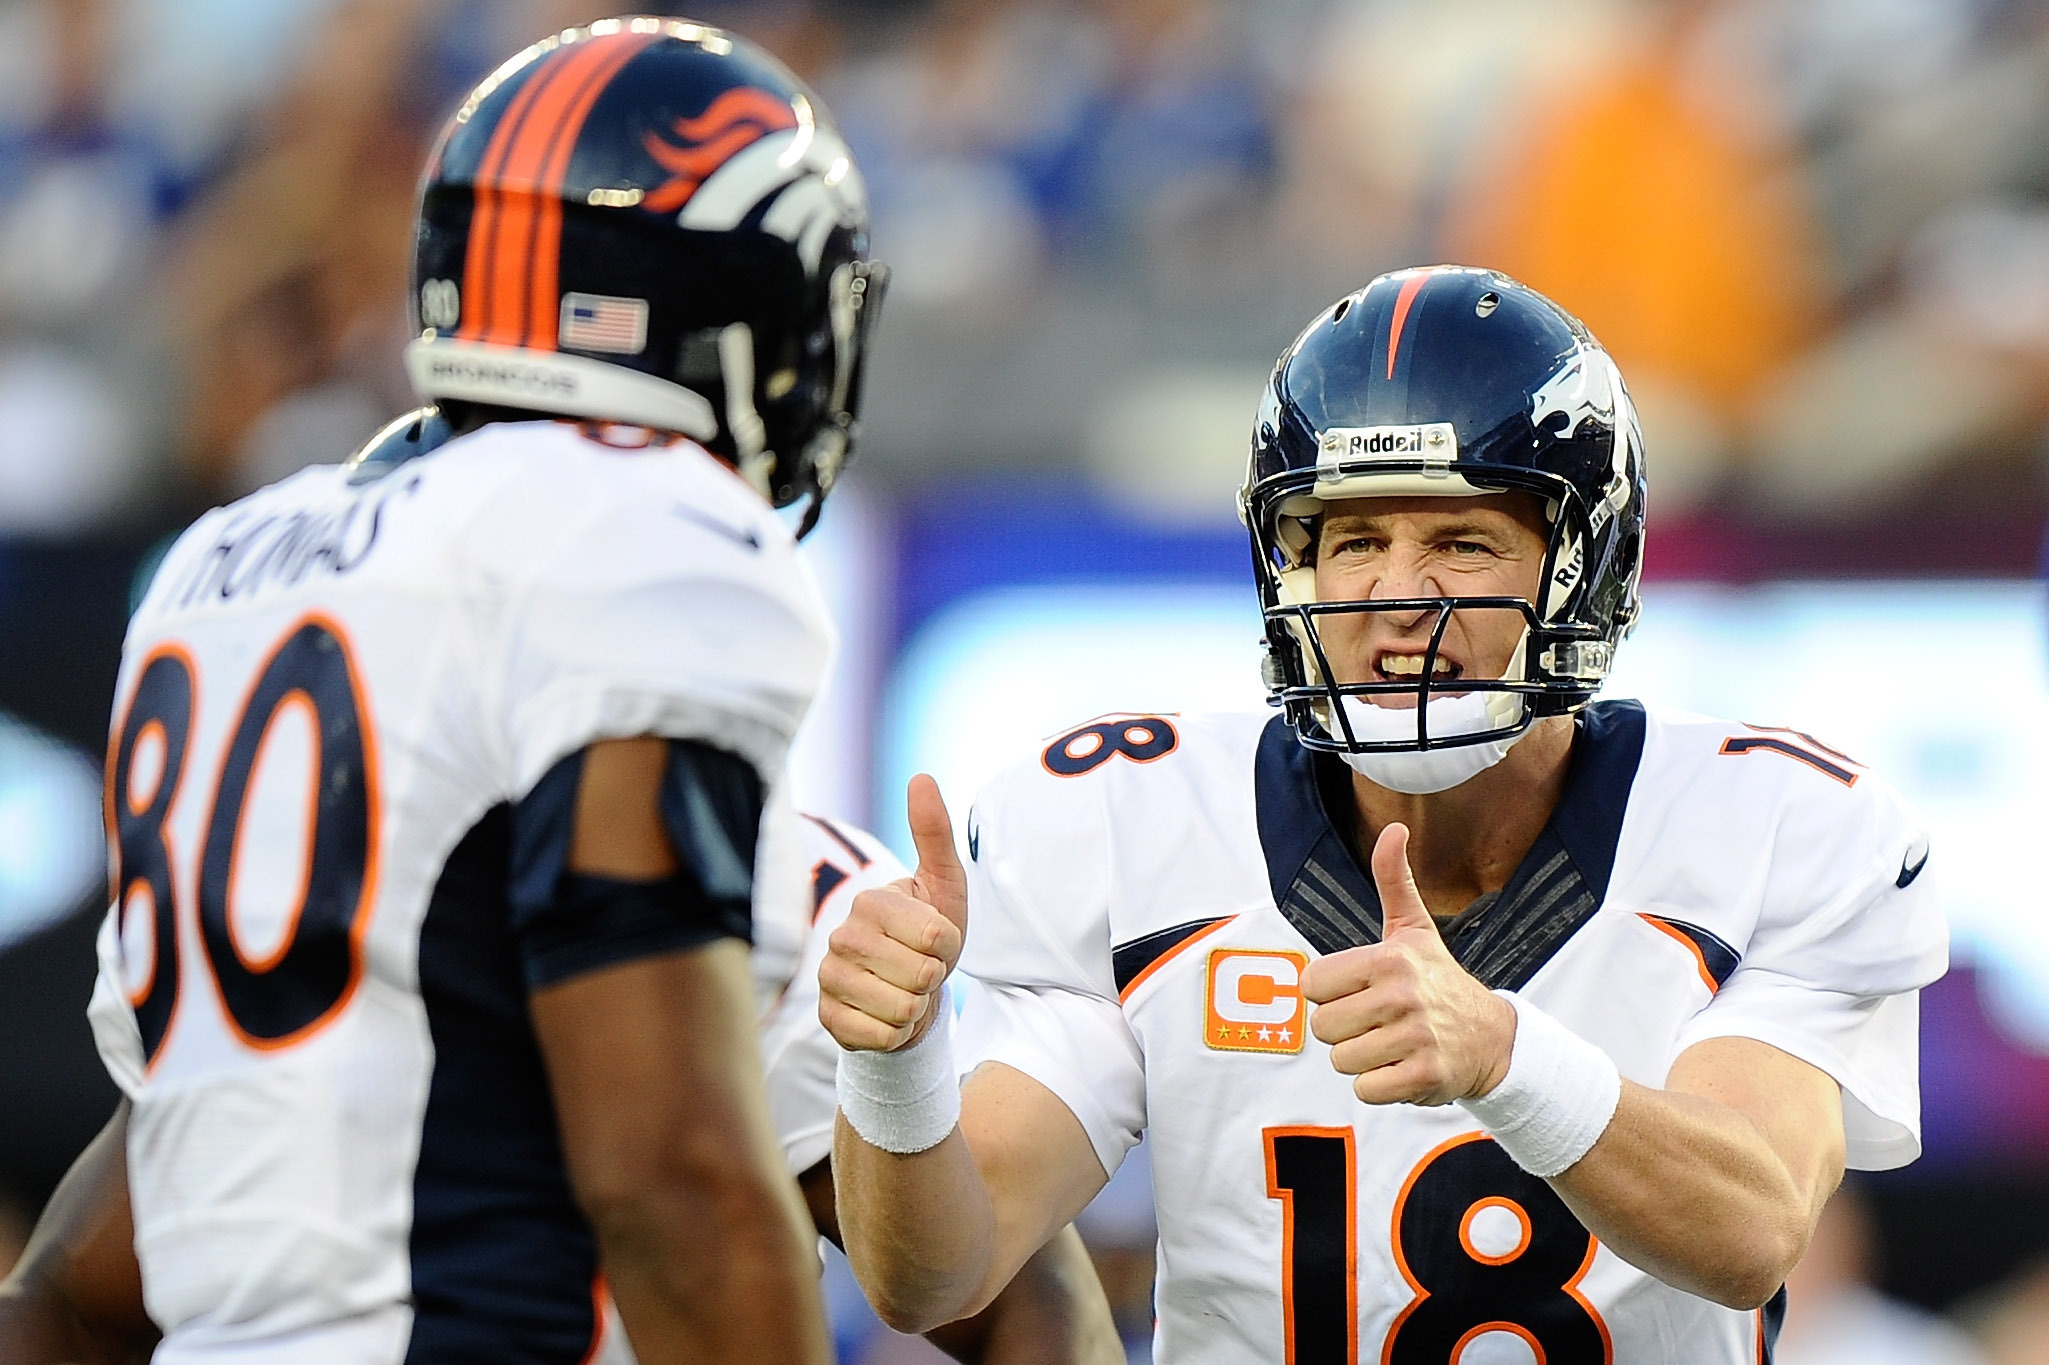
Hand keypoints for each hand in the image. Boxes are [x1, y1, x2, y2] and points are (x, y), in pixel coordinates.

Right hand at [818, 775, 968, 1051]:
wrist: (907, 994)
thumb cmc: (929, 937)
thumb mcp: (945, 886)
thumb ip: (934, 834)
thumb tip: (920, 776)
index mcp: (871, 901)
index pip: (937, 937)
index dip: (949, 946)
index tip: (934, 941)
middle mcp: (841, 936)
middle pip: (922, 974)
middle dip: (934, 980)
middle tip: (919, 971)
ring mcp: (829, 978)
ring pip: (902, 1008)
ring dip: (915, 1008)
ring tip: (904, 992)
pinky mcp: (826, 1018)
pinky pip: (881, 1037)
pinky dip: (896, 1035)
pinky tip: (886, 1018)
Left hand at [1301, 823, 1516, 1105]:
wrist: (1492, 1038)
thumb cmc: (1439, 981)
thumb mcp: (1413, 929)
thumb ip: (1393, 879)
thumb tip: (1394, 828)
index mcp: (1388, 959)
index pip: (1312, 984)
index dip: (1330, 992)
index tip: (1359, 991)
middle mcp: (1402, 996)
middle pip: (1322, 1027)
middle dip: (1344, 1029)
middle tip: (1376, 1021)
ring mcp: (1416, 1038)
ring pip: (1342, 1061)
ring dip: (1362, 1059)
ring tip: (1391, 1043)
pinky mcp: (1425, 1077)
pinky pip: (1366, 1090)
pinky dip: (1379, 1085)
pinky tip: (1402, 1067)